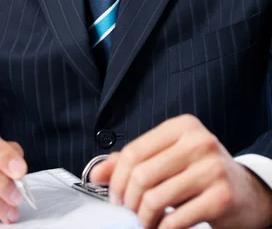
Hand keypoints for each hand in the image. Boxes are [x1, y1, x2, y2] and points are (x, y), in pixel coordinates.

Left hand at [89, 115, 271, 228]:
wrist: (247, 193)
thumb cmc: (202, 173)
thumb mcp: (169, 159)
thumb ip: (134, 162)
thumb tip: (96, 173)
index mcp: (182, 126)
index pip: (134, 151)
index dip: (117, 179)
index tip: (115, 196)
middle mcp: (198, 141)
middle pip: (142, 174)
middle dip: (129, 201)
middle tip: (129, 213)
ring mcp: (212, 167)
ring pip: (155, 198)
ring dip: (144, 218)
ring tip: (146, 222)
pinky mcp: (221, 196)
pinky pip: (176, 219)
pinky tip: (163, 228)